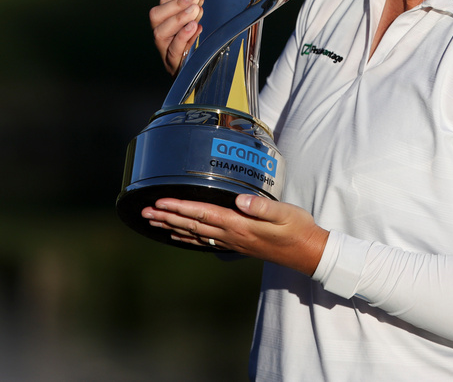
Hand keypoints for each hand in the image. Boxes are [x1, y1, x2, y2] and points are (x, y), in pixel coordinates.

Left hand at [142, 195, 329, 275]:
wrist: (308, 252)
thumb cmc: (298, 229)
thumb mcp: (285, 214)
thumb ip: (262, 207)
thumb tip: (240, 200)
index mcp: (240, 225)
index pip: (204, 214)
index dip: (181, 207)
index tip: (160, 201)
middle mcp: (232, 235)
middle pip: (193, 225)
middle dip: (168, 217)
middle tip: (144, 212)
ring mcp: (233, 242)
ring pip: (195, 234)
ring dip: (172, 227)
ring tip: (153, 222)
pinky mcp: (237, 245)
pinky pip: (205, 241)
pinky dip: (188, 237)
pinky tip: (178, 235)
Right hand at [149, 0, 204, 74]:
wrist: (191, 71)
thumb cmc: (191, 42)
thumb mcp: (193, 20)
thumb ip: (193, 4)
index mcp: (163, 19)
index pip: (165, 0)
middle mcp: (159, 31)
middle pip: (158, 14)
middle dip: (177, 3)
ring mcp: (163, 47)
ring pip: (162, 31)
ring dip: (179, 18)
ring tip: (195, 10)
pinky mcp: (172, 62)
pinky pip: (174, 49)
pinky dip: (183, 37)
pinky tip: (195, 28)